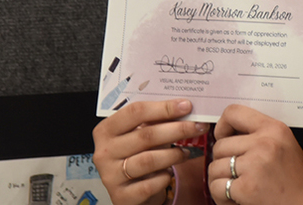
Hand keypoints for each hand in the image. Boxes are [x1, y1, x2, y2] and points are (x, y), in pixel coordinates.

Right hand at [93, 98, 208, 204]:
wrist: (130, 190)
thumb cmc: (138, 154)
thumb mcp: (141, 133)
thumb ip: (156, 120)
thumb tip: (186, 107)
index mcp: (107, 129)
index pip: (135, 112)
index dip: (164, 108)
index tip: (187, 106)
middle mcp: (104, 152)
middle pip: (145, 135)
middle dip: (178, 129)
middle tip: (198, 126)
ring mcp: (110, 176)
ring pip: (149, 160)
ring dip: (174, 154)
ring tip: (185, 152)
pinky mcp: (121, 196)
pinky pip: (150, 184)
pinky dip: (165, 177)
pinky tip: (169, 173)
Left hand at [209, 104, 302, 204]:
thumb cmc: (293, 176)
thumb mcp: (283, 143)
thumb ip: (258, 134)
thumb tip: (226, 132)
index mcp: (273, 128)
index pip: (234, 113)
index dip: (222, 126)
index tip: (224, 137)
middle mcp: (264, 143)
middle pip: (220, 145)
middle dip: (222, 161)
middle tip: (234, 172)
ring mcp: (255, 164)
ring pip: (214, 167)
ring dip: (219, 180)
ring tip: (234, 186)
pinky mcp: (247, 187)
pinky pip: (217, 187)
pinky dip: (221, 196)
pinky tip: (234, 198)